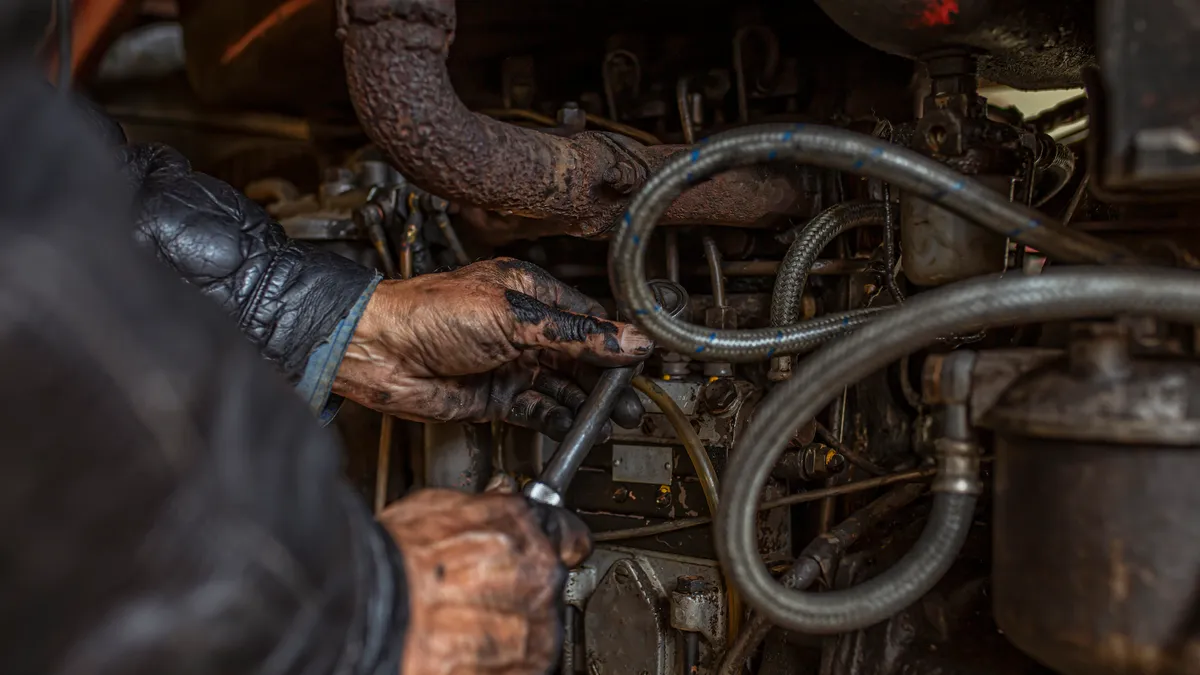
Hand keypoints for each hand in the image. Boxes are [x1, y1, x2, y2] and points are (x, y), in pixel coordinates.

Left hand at [333, 258, 651, 437]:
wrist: (377, 351)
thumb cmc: (429, 313)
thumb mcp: (513, 317)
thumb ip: (574, 334)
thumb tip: (626, 339)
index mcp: (529, 293)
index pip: (587, 317)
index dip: (616, 339)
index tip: (643, 359)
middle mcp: (522, 328)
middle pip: (579, 355)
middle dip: (607, 378)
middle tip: (632, 400)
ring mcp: (508, 363)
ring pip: (561, 385)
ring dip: (586, 403)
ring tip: (613, 419)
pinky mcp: (494, 396)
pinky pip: (537, 409)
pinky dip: (558, 418)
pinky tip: (576, 426)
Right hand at [379, 489, 590, 674]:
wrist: (372, 614)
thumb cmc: (393, 563)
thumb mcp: (436, 509)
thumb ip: (483, 511)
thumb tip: (494, 504)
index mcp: (523, 528)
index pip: (569, 536)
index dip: (555, 544)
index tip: (548, 550)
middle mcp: (539, 577)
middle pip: (547, 586)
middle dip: (518, 591)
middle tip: (474, 595)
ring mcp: (535, 629)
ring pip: (538, 631)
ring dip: (509, 632)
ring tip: (461, 628)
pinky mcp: (524, 671)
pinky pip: (523, 665)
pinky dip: (500, 664)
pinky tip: (463, 652)